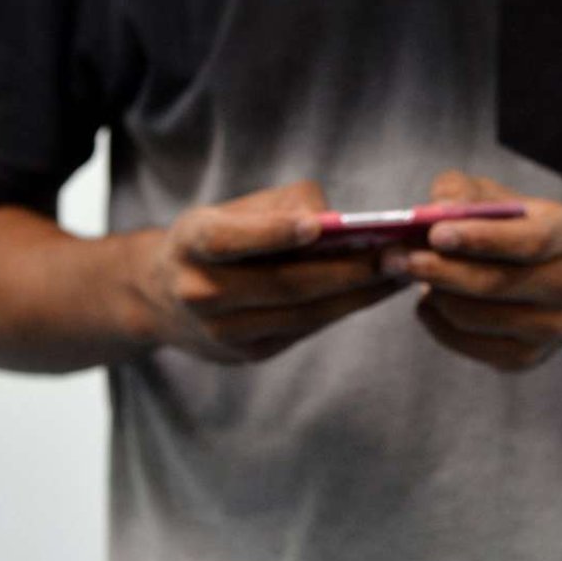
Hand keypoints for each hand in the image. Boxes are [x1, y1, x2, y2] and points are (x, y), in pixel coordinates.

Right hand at [136, 180, 403, 363]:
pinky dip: (341, 308)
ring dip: (355, 294)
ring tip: (399, 272)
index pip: (229, 239)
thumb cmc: (215, 236)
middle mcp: (200, 291)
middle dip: (344, 269)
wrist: (162, 298)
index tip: (318, 225)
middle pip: (281, 283)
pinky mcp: (248, 354)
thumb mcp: (231, 209)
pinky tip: (374, 291)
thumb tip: (337, 223)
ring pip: (301, 312)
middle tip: (394, 253)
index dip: (272, 233)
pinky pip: (303, 327)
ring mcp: (224, 331)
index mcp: (191, 243)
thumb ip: (282, 206)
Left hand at [383, 170, 561, 371]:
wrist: (551, 276)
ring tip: (410, 272)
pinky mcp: (526, 357)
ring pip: (476, 317)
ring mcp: (551, 327)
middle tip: (394, 258)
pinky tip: (426, 302)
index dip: (481, 239)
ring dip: (434, 294)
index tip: (435, 234)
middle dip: (439, 270)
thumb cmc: (512, 226)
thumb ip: (462, 192)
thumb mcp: (494, 196)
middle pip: (496, 284)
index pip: (529, 241)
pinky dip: (437, 324)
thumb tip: (434, 210)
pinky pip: (470, 345)